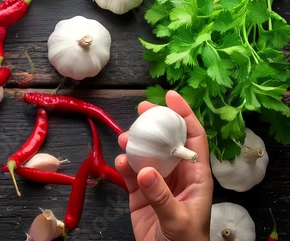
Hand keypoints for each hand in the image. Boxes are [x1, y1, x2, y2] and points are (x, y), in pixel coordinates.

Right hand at [115, 90, 212, 240]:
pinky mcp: (140, 193)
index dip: (185, 115)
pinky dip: (124, 166)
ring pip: (147, 154)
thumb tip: (144, 170)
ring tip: (125, 137)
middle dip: (156, 122)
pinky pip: (131, 173)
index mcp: (196, 176)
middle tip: (142, 109)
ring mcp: (157, 182)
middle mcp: (177, 174)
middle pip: (167, 140)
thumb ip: (161, 197)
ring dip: (136, 143)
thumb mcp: (178, 220)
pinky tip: (119, 162)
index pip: (193, 138)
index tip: (171, 96)